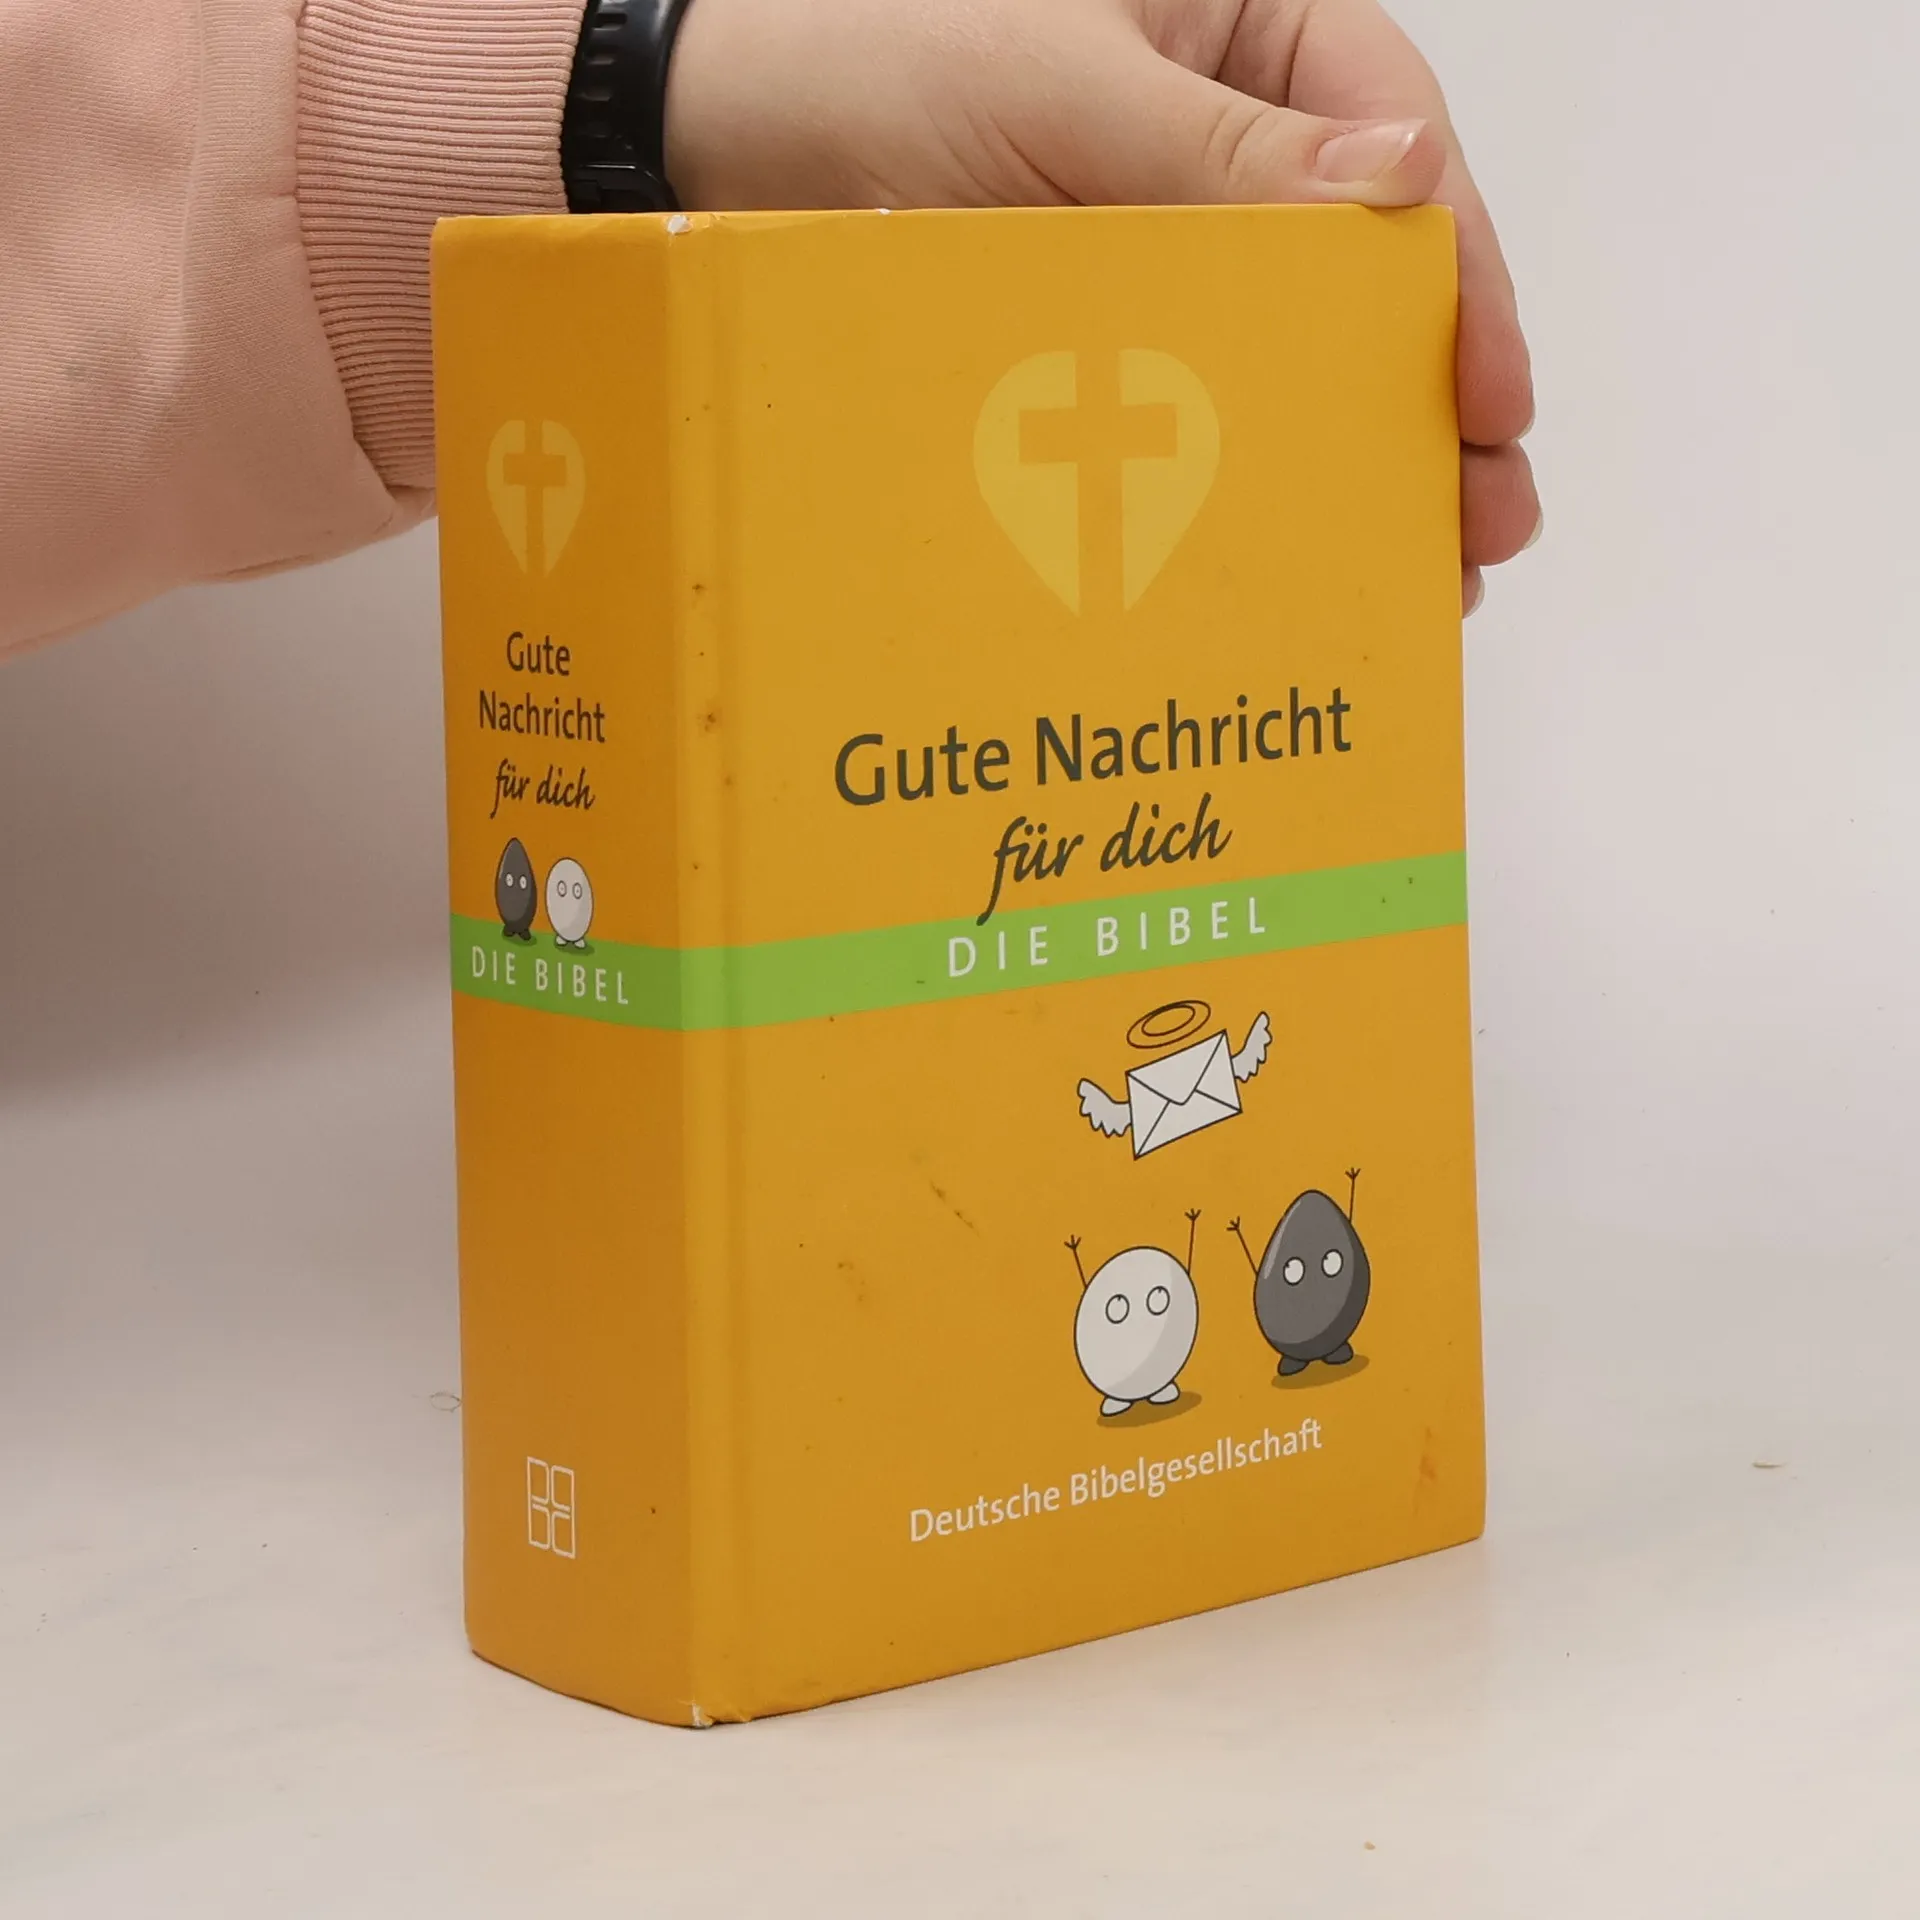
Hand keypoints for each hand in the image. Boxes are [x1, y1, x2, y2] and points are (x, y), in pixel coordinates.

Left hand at [667, 0, 1538, 611]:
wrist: (701, 150)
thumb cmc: (862, 63)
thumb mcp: (1052, 86)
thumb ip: (1217, 148)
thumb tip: (1403, 190)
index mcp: (1234, 26)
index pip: (1387, 139)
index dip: (1456, 272)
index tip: (1494, 391)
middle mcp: (1214, 130)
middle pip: (1363, 264)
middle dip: (1426, 390)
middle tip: (1480, 520)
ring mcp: (1158, 237)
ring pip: (1290, 344)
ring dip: (1354, 451)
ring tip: (1416, 563)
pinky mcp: (1097, 326)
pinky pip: (1194, 395)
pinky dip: (1245, 470)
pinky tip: (1289, 544)